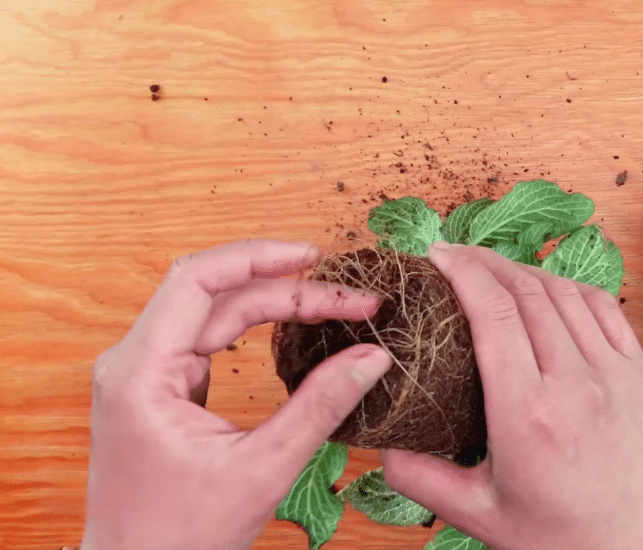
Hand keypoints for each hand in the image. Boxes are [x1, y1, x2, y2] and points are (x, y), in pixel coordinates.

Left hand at [81, 240, 391, 549]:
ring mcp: (145, 372)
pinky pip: (210, 335)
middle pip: (216, 292)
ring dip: (275, 302)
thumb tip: (371, 358)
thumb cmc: (180, 536)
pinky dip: (257, 325)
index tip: (315, 257)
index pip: (198, 280)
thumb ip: (320, 408)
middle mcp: (134, 362)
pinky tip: (296, 325)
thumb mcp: (262, 469)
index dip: (259, 257)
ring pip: (215, 310)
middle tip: (350, 298)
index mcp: (141, 372)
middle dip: (286, 287)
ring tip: (334, 305)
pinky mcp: (162, 386)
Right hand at [381, 244, 642, 549]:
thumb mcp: (480, 515)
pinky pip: (604, 308)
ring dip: (525, 270)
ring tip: (494, 268)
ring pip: (564, 293)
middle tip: (455, 255)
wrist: (641, 548)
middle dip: (484, 262)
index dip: (463, 272)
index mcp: (528, 413)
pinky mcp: (639, 373)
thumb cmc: (566, 538)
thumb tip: (383, 444)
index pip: (494, 313)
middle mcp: (574, 383)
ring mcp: (613, 373)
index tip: (438, 257)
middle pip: (526, 292)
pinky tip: (549, 287)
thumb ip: (423, 478)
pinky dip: (570, 287)